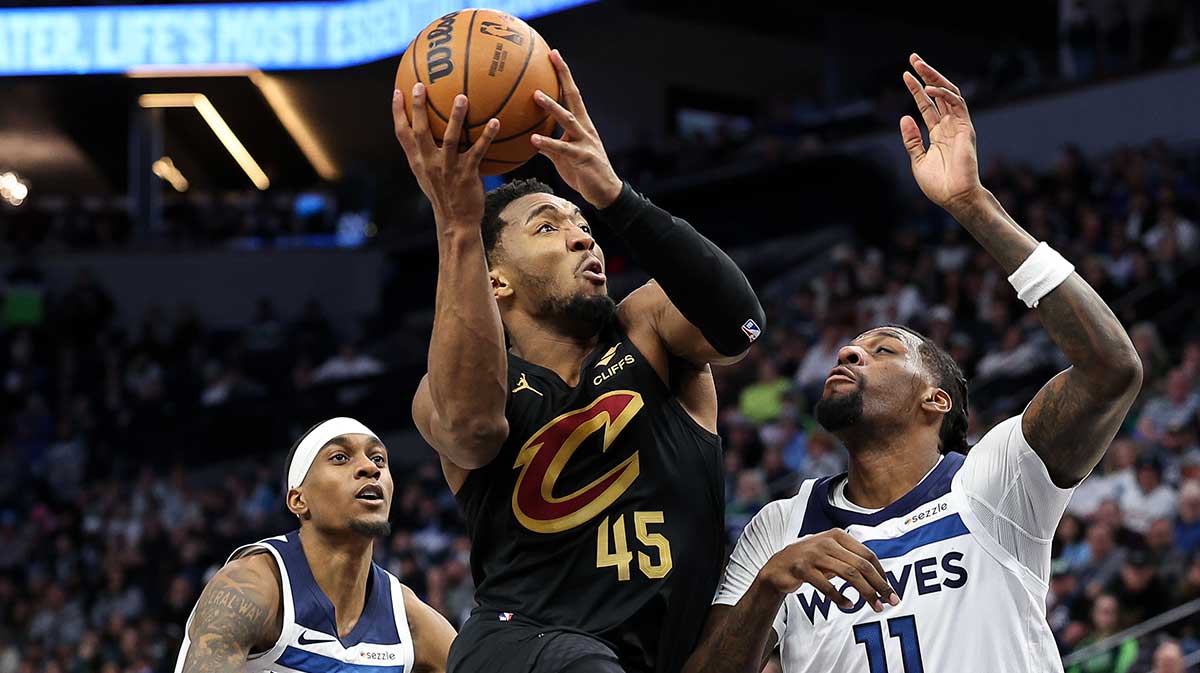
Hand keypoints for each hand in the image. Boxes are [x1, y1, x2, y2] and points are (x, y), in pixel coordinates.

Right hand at [393, 84, 500, 228]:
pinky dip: (486, 136)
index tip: (397, 91)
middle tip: (420, 85)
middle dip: (418, 107)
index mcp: (417, 162)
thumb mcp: (427, 176)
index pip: (402, 134)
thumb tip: (426, 132)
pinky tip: (496, 121)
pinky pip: (478, 152)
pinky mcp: (466, 174)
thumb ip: (425, 154)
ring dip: (456, 117)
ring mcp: (447, 168)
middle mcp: (429, 163)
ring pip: (450, 138)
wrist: (456, 221)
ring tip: (462, 97)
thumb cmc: (444, 195)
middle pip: (420, 131)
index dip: (398, 112)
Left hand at [530, 50, 622, 208]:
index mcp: (582, 124)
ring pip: (568, 119)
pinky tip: (533, 140)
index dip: (564, 75)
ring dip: (552, 106)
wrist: (605, 191)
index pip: (572, 94)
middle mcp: (585, 128)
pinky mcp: (582, 158)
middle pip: (574, 97)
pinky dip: (548, 144)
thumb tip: (532, 140)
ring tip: (536, 95)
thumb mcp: (563, 157)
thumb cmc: (584, 172)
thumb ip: (550, 146)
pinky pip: (563, 149)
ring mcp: (585, 142)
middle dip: (563, 76)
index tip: (554, 55)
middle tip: (551, 58)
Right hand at [758, 529, 897, 611]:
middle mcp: (827, 542)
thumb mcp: (831, 554)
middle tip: (890, 601)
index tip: (890, 590)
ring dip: (866, 593)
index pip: (867, 555)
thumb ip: (851, 558)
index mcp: (837, 535)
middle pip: (861, 565)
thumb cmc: (811, 561)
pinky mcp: (802, 569)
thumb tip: (880, 577)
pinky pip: (827, 586)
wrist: (778, 566)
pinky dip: (840, 598)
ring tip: (875, 606)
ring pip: (849, 575)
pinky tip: (849, 605)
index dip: (881, 573)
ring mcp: (814, 554)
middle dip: (879, 585)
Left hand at [900, 53, 984, 214]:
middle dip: (927, 75)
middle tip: (914, 59)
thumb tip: (904, 117)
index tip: (905, 75)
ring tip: (919, 65)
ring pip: (949, 93)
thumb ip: (911, 139)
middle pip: (938, 94)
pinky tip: (928, 90)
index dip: (916, 89)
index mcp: (938, 133)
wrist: (954, 197)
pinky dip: (943, 95)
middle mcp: (949, 126)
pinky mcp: (966, 128)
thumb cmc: (938, 183)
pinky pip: (957, 105)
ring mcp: (959, 125)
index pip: (927, 105)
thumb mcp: (917, 159)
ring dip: (934, 78)